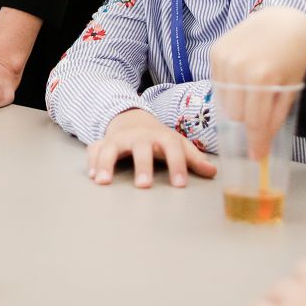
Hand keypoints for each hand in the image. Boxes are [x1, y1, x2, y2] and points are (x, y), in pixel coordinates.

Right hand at [86, 108, 217, 187]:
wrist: (132, 119)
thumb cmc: (159, 138)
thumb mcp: (178, 144)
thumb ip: (194, 158)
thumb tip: (213, 172)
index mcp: (162, 136)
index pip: (173, 148)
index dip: (178, 165)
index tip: (180, 185)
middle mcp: (140, 136)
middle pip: (141, 147)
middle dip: (142, 165)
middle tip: (144, 186)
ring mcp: (120, 139)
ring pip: (112, 147)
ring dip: (107, 163)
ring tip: (104, 182)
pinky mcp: (104, 142)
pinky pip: (94, 149)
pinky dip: (92, 162)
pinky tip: (93, 177)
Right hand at [211, 8, 305, 158]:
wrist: (282, 22)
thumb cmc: (292, 57)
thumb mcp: (291, 89)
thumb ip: (275, 118)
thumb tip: (260, 146)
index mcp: (262, 77)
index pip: (254, 121)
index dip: (256, 142)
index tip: (257, 156)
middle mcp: (239, 66)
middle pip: (236, 115)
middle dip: (249, 120)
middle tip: (261, 113)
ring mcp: (224, 57)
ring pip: (224, 101)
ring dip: (238, 104)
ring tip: (254, 89)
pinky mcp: (216, 51)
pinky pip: (217, 85)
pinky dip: (229, 89)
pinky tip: (243, 77)